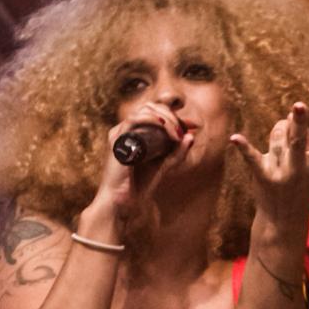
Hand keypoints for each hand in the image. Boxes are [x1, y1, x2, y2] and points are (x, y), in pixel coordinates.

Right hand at [86, 103, 194, 233]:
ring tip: (176, 133)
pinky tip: (165, 128)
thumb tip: (191, 136)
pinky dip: (152, 120)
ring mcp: (120, 133)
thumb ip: (177, 153)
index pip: (155, 112)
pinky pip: (134, 120)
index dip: (174, 115)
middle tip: (183, 131)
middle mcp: (127, 130)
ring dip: (165, 118)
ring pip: (144, 110)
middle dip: (171, 116)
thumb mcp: (165, 165)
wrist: (125, 201)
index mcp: (136, 133)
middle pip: (151, 107)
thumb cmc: (140, 185)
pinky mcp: (117, 139)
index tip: (191, 126)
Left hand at [230, 101, 308, 239]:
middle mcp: (299, 170)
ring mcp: (280, 174)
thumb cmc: (300, 191)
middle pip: (299, 141)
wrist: (284, 223)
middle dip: (298, 123)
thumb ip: (305, 144)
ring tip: (284, 128)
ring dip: (281, 127)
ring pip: (278, 137)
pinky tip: (235, 138)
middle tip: (298, 106)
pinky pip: (253, 159)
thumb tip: (291, 114)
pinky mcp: (263, 177)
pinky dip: (244, 148)